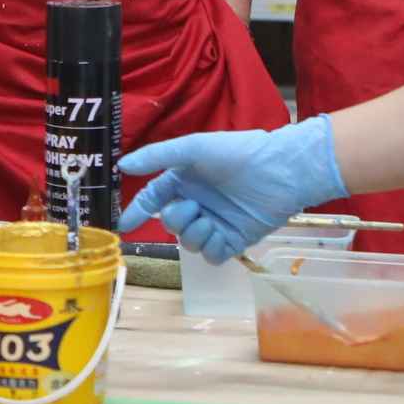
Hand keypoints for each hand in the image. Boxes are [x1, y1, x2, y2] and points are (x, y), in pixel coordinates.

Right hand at [117, 120, 345, 261]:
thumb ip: (157, 156)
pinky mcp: (234, 240)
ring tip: (209, 221)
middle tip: (192, 208)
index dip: (138, 211)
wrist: (281, 171)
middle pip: (170, 224)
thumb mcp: (193, 148)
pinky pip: (211, 255)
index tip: (124, 226)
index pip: (153, 199)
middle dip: (176, 220)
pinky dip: (211, 248)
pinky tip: (221, 234)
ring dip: (193, 234)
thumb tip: (122, 165)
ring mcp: (216, 223)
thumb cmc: (237, 153)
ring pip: (188, 243)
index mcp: (185, 181)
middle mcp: (198, 203)